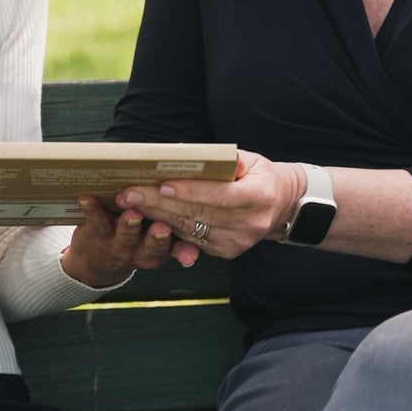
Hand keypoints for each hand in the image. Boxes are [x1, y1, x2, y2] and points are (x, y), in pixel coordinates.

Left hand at [59, 193, 185, 283]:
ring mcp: (118, 243)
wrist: (96, 263)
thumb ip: (180, 242)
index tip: (186, 237)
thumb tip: (198, 246)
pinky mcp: (97, 233)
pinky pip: (95, 221)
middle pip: (151, 244)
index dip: (181, 246)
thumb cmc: (136, 242)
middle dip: (157, 237)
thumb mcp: (159, 247)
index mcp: (160, 251)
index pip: (174, 247)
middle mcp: (141, 251)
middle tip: (161, 227)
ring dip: (129, 225)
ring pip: (125, 235)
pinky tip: (86, 199)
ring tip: (131, 214)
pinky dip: (91, 209)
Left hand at [125, 150, 288, 258]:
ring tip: (131, 203)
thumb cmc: (260, 176)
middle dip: (159, 203)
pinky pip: (193, 240)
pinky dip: (169, 228)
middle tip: (129, 193)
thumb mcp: (251, 161)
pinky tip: (149, 216)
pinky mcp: (227, 252)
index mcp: (259, 197)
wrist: (282, 205)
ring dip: (157, 216)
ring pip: (190, 229)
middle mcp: (249, 224)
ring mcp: (238, 242)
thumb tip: (192, 159)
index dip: (190, 192)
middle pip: (198, 214)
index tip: (161, 185)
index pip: (219, 196)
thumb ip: (226, 161)